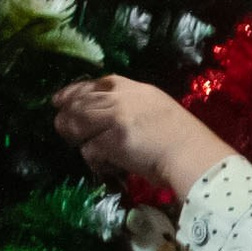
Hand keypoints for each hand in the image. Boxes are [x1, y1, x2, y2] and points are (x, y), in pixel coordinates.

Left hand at [55, 74, 234, 205]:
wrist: (192, 154)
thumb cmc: (182, 138)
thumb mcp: (157, 109)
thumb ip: (132, 107)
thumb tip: (106, 119)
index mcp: (135, 89)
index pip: (97, 84)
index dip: (75, 91)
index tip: (59, 100)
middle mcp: (122, 98)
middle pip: (82, 101)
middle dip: (68, 114)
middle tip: (62, 127)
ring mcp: (116, 116)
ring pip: (78, 122)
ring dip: (75, 136)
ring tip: (81, 146)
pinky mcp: (112, 139)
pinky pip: (90, 149)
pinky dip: (95, 161)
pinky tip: (106, 167)